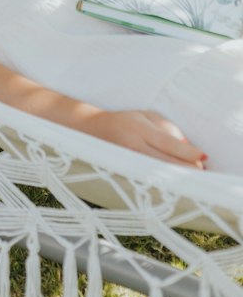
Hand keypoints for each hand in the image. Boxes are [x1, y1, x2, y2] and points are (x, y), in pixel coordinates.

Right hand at [81, 109, 206, 168]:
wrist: (94, 130)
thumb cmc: (125, 120)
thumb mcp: (146, 115)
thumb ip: (167, 128)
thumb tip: (188, 148)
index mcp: (140, 128)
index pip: (169, 143)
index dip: (188, 152)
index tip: (203, 156)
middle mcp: (134, 146)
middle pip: (167, 163)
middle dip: (187, 168)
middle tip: (200, 169)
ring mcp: (129, 162)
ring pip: (161, 175)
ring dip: (177, 176)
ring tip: (188, 174)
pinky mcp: (127, 173)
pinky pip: (151, 180)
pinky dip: (165, 180)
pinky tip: (172, 179)